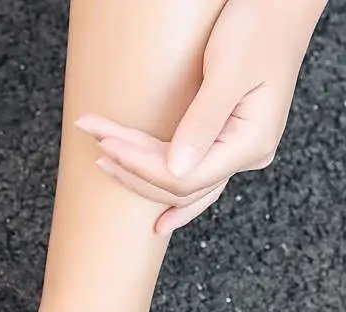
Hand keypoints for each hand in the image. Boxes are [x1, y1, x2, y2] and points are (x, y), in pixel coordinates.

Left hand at [74, 0, 327, 234]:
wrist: (284, 3)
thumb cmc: (262, 24)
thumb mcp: (229, 70)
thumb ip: (203, 121)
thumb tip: (175, 170)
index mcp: (251, 144)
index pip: (182, 176)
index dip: (141, 166)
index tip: (108, 146)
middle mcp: (247, 155)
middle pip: (178, 185)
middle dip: (133, 169)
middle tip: (98, 148)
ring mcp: (238, 152)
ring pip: (182, 184)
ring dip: (141, 176)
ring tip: (105, 161)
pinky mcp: (228, 141)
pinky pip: (194, 177)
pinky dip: (166, 185)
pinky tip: (157, 219)